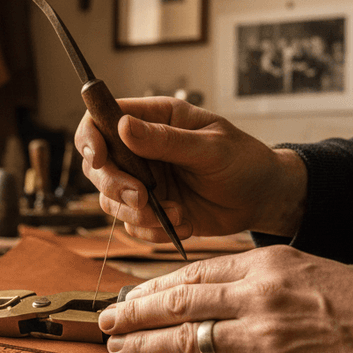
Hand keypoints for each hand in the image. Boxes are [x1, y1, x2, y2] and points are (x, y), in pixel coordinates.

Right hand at [75, 96, 306, 241]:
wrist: (263, 199)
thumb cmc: (245, 161)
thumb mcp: (211, 147)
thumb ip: (166, 140)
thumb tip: (123, 126)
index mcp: (154, 120)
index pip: (101, 120)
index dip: (90, 138)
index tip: (100, 159)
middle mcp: (141, 150)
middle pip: (98, 166)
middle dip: (114, 186)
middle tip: (143, 198)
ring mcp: (143, 182)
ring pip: (110, 200)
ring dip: (136, 214)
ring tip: (174, 214)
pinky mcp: (151, 211)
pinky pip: (132, 226)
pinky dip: (152, 232)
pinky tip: (182, 224)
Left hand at [100, 245, 352, 352]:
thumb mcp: (309, 269)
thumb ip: (259, 275)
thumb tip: (210, 288)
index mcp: (268, 263)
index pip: (191, 272)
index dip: (150, 286)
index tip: (126, 295)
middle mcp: (259, 296)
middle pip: (176, 304)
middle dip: (132, 313)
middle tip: (104, 321)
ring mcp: (265, 340)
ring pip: (184, 341)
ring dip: (141, 345)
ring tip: (116, 348)